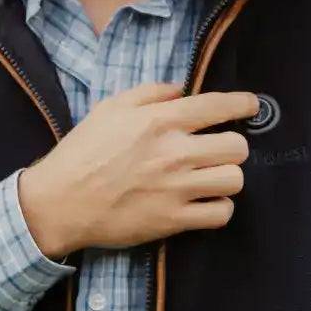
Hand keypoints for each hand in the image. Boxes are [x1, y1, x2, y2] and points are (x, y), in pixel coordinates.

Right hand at [18, 82, 257, 257]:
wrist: (59, 203)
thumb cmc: (83, 151)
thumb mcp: (111, 108)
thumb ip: (150, 93)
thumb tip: (182, 89)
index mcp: (159, 121)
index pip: (218, 106)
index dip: (243, 104)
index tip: (251, 105)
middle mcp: (173, 153)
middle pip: (237, 147)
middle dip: (233, 145)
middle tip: (219, 148)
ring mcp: (176, 189)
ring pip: (234, 180)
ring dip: (227, 176)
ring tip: (211, 175)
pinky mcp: (173, 221)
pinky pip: (221, 213)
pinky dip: (219, 207)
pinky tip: (204, 201)